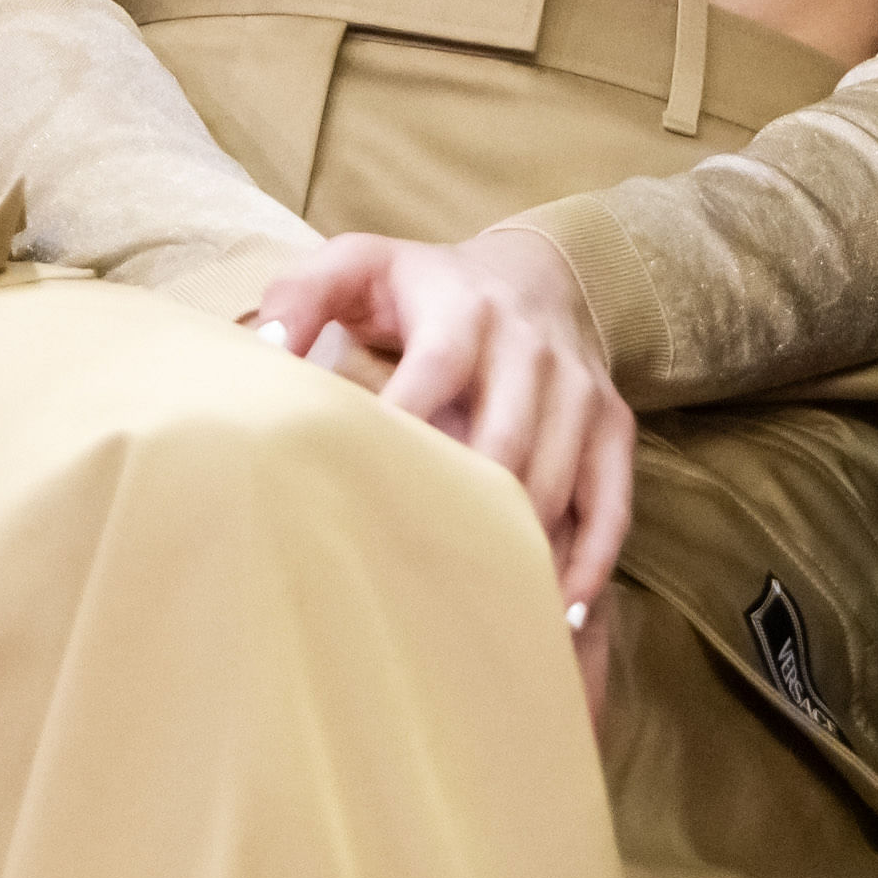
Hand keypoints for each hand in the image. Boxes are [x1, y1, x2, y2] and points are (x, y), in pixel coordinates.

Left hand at [252, 227, 638, 663]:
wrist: (539, 273)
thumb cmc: (427, 287)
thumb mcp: (361, 266)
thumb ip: (301, 297)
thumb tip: (263, 348)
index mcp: (462, 310)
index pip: (437, 368)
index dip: (407, 420)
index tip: (366, 481)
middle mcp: (529, 347)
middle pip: (505, 437)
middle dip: (468, 504)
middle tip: (416, 571)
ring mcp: (579, 389)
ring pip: (554, 477)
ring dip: (522, 545)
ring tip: (479, 606)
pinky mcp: (613, 423)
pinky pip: (611, 499)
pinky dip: (592, 558)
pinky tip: (564, 611)